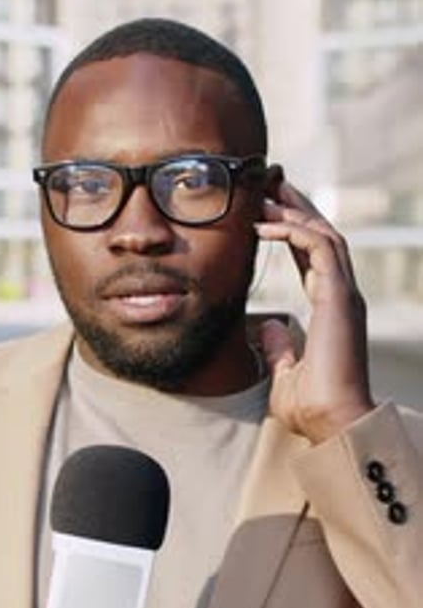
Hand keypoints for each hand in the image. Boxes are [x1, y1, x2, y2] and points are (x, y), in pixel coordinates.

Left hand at [256, 179, 374, 442]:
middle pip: (323, 238)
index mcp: (332, 310)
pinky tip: (263, 225)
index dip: (293, 234)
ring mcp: (345, 295)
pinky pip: (318, 248)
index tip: (268, 215)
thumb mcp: (285, 373)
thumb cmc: (313, 407)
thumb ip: (280, 347)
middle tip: (272, 184)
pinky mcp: (341, 297)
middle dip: (298, 208)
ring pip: (325, 235)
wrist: (333, 423)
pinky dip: (293, 231)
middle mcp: (343, 297)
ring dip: (296, 211)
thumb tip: (270, 326)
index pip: (314, 260)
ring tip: (266, 193)